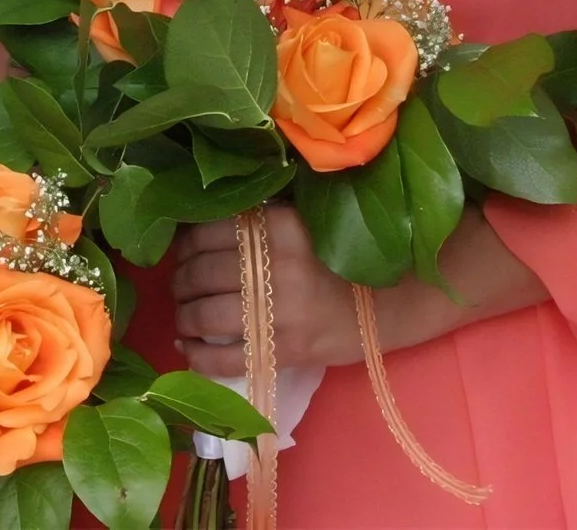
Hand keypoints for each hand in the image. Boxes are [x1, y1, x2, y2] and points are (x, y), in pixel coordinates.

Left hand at [170, 203, 548, 380]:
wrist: (396, 299)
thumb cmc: (345, 256)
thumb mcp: (302, 221)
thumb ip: (258, 219)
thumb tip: (200, 222)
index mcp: (276, 226)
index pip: (206, 230)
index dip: (186, 242)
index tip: (183, 249)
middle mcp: (272, 266)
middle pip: (198, 271)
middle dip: (180, 279)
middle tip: (180, 283)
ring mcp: (277, 311)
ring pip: (202, 313)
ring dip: (183, 314)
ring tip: (184, 315)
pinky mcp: (284, 350)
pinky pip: (223, 358)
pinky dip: (196, 355)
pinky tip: (188, 348)